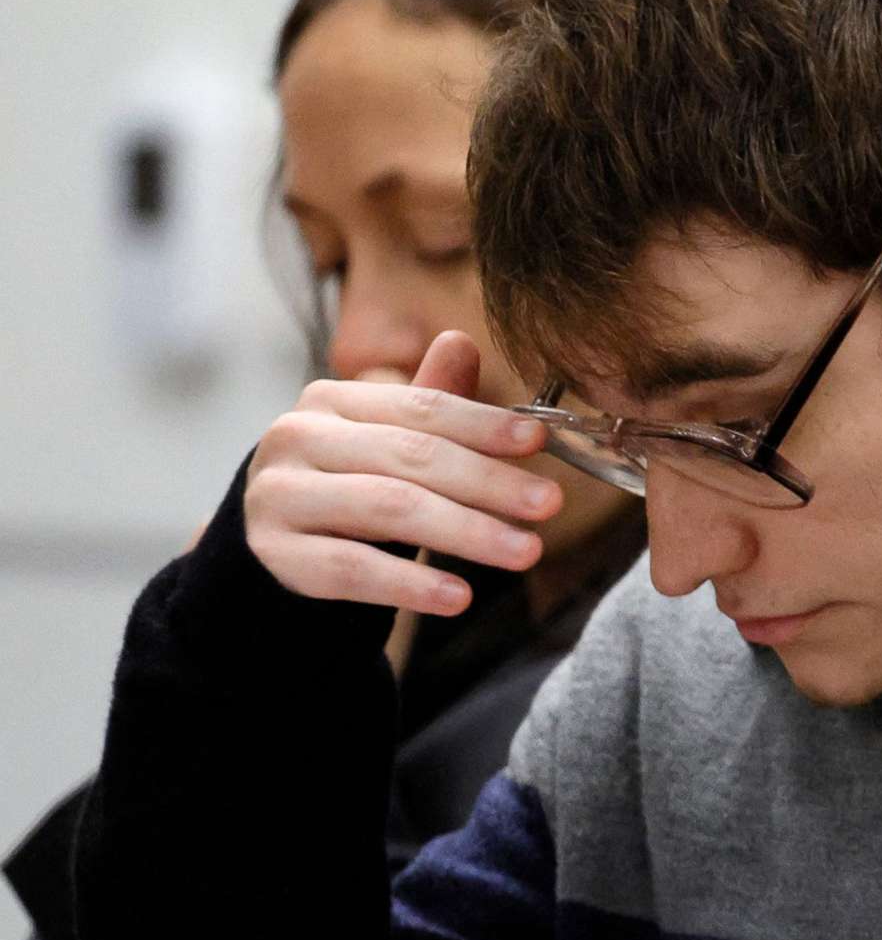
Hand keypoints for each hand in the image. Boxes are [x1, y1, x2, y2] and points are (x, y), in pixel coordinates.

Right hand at [243, 330, 561, 614]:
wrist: (274, 542)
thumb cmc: (349, 484)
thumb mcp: (389, 443)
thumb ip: (428, 404)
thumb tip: (463, 342)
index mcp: (333, 401)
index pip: (420, 408)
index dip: (482, 423)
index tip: (538, 442)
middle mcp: (299, 437)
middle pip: (410, 456)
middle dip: (489, 481)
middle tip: (550, 504)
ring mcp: (279, 494)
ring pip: (387, 507)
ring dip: (466, 531)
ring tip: (526, 552)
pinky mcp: (275, 552)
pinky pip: (353, 569)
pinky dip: (411, 585)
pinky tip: (460, 597)